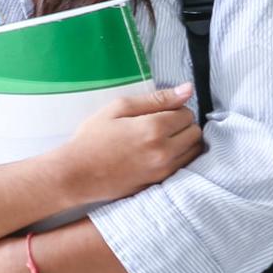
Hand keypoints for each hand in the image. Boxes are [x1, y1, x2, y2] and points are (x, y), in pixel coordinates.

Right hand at [50, 84, 203, 206]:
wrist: (77, 174)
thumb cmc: (93, 138)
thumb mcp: (119, 108)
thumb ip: (157, 98)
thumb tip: (188, 89)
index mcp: (155, 128)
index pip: (187, 113)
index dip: (175, 108)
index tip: (159, 111)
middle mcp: (164, 151)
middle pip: (195, 132)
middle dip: (183, 125)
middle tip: (160, 125)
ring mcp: (163, 170)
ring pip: (194, 151)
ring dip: (184, 142)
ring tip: (161, 140)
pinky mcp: (160, 183)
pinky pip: (184, 166)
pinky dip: (179, 157)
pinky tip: (159, 154)